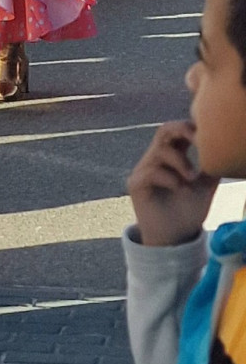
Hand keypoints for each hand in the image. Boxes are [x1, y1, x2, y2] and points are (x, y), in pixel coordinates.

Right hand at [127, 119, 215, 246]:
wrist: (174, 237)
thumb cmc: (188, 209)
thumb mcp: (206, 186)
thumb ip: (212, 168)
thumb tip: (228, 151)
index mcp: (174, 155)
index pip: (178, 130)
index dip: (191, 126)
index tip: (207, 131)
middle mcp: (156, 158)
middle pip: (164, 130)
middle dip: (181, 130)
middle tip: (198, 138)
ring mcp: (144, 169)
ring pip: (160, 151)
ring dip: (180, 161)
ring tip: (191, 177)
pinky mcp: (136, 184)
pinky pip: (150, 172)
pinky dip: (169, 178)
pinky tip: (179, 188)